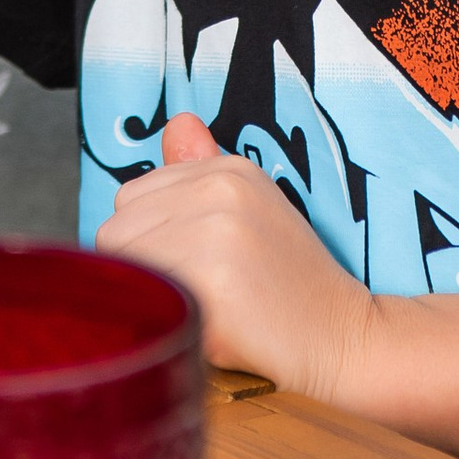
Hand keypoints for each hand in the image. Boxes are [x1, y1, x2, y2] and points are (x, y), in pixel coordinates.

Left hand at [96, 115, 375, 402]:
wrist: (342, 334)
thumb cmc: (291, 278)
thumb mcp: (251, 205)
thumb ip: (201, 169)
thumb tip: (176, 123)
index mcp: (226, 169)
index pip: (128, 199)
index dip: (149, 239)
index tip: (191, 262)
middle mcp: (217, 190)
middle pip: (116, 232)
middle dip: (143, 268)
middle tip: (198, 289)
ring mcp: (215, 234)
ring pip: (124, 269)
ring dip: (151, 298)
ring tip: (203, 305)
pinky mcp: (213, 282)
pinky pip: (148, 303)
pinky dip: (168, 324)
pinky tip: (209, 325)